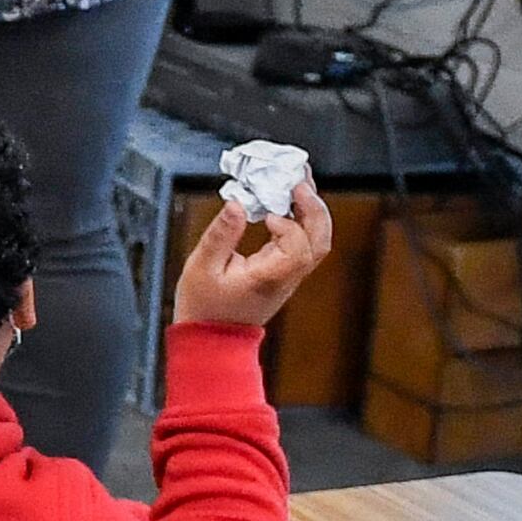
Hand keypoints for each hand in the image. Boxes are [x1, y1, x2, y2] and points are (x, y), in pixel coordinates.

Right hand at [172, 183, 332, 327]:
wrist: (212, 340)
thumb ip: (221, 234)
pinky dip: (300, 221)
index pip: (298, 246)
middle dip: (315, 207)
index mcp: (269, 277)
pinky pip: (302, 243)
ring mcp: (288, 277)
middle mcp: (286, 277)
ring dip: (311, 211)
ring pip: (316, 241)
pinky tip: (285, 204)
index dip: (288, 224)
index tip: (267, 212)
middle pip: (320, 241)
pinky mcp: (282, 273)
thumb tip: (237, 204)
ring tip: (297, 184)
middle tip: (300, 180)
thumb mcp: (201, 268)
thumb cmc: (204, 309)